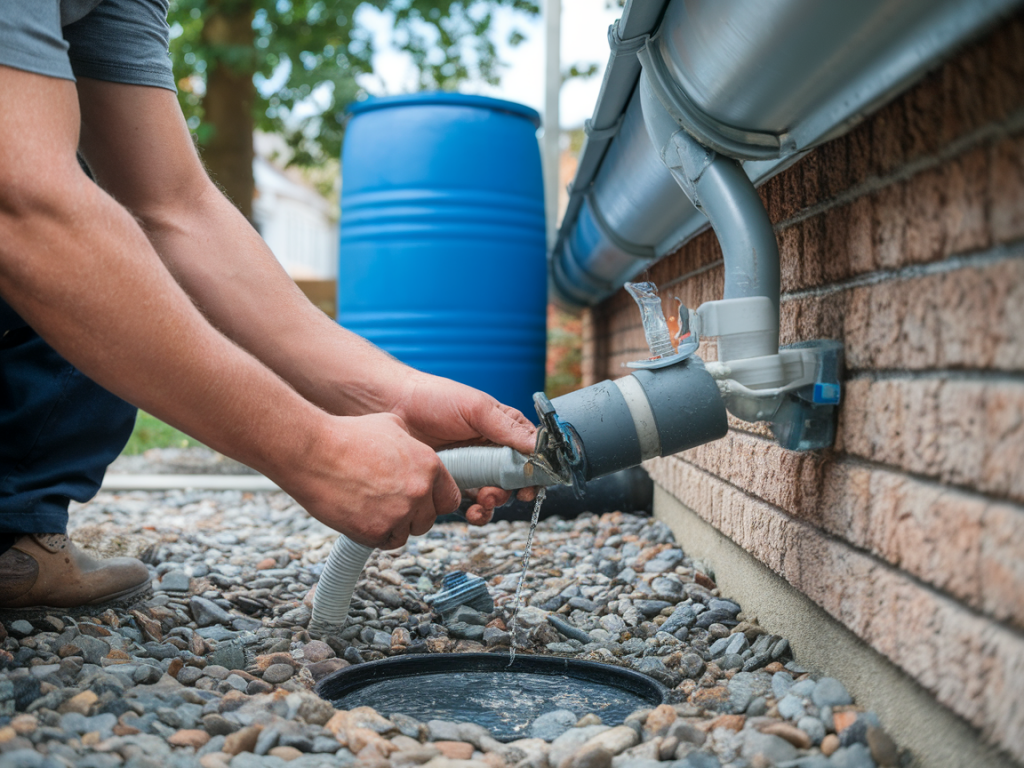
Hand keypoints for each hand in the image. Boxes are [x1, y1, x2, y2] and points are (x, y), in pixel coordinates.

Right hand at [279, 413, 460, 548]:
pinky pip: (384, 542)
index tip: (422, 500)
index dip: (435, 501)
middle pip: (429, 519)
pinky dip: (372, 534)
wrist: (312, 452)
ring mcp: (399, 514)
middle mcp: (419, 491)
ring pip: (406, 533)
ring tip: (369, 505)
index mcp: (429, 466)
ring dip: (392, 526)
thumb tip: (419, 453)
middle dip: (412, 515)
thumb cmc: (347, 435)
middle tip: (388, 503)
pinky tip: (358, 515)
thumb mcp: (392, 426)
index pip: (450, 498)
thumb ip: (414, 445)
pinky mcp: (375, 532)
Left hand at [390, 371, 539, 521]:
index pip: (531, 453)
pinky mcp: (453, 483)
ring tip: (483, 501)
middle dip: (511, 491)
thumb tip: (536, 447)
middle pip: (515, 480)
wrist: (393, 406)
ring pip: (495, 494)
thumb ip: (507, 428)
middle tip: (497, 493)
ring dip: (494, 503)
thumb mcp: (476, 408)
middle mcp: (491, 450)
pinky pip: (471, 504)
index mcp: (503, 429)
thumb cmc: (435, 398)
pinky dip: (476, 512)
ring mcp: (473, 468)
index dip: (536, 471)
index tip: (532, 485)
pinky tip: (471, 511)